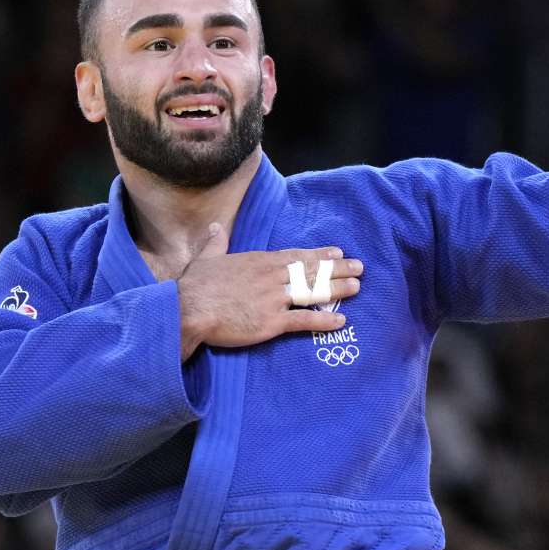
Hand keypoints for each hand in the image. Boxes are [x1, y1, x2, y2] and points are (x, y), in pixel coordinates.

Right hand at [175, 223, 363, 360]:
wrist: (188, 310)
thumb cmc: (195, 286)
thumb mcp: (206, 258)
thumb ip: (217, 243)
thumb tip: (217, 227)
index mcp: (260, 262)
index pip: (297, 256)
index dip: (319, 255)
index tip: (338, 253)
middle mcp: (273, 277)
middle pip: (312, 271)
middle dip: (337, 269)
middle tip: (360, 268)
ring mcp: (275, 299)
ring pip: (314, 292)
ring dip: (338, 290)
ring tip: (357, 288)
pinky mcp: (272, 322)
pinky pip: (304, 320)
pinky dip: (324, 321)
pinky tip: (340, 321)